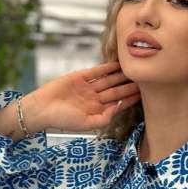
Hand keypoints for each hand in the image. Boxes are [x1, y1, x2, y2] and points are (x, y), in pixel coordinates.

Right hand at [22, 60, 140, 132]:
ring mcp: (88, 88)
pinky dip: (107, 68)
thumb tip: (119, 106)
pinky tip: (119, 64)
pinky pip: (97, 72)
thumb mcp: (87, 124)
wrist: (42, 109)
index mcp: (97, 112)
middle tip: (145, 79)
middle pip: (116, 91)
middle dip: (130, 86)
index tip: (145, 95)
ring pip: (109, 80)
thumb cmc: (62, 120)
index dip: (131, 99)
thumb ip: (105, 118)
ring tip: (135, 70)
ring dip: (121, 76)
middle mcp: (94, 99)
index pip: (118, 104)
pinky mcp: (80, 77)